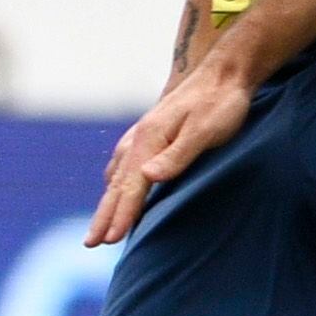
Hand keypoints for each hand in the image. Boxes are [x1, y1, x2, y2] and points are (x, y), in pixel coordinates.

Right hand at [89, 55, 253, 245]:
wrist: (225, 72)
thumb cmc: (221, 103)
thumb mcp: (206, 130)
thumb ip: (178, 154)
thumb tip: (148, 176)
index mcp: (150, 140)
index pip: (132, 187)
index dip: (121, 215)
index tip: (109, 240)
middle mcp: (139, 138)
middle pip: (117, 184)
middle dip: (104, 215)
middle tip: (90, 243)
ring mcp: (143, 135)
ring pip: (118, 175)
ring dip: (108, 202)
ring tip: (101, 226)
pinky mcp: (152, 133)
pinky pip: (125, 164)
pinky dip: (118, 183)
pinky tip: (116, 188)